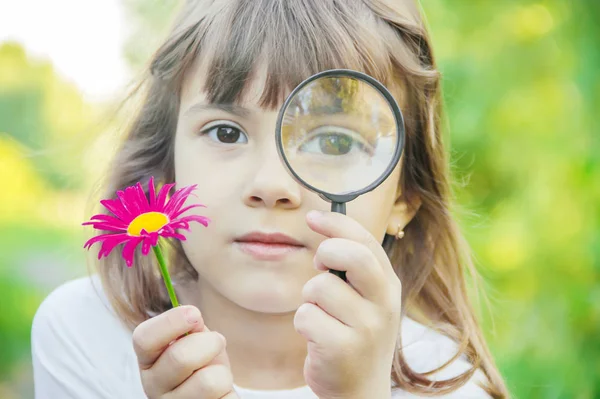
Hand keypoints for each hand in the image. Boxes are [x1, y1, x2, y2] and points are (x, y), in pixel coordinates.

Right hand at [132, 305, 238, 398]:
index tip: (194, 313)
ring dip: (222, 372)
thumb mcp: (195, 340)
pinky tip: (219, 394)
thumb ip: (191, 328)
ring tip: (217, 375)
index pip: (144, 339)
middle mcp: (153, 386)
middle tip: (217, 342)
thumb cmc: (204, 362)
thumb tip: (193, 320)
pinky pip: (224, 398)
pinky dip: (229, 391)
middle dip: (210, 343)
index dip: (170, 322)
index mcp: (148, 360)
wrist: (215, 393)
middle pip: (180, 358)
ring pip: (208, 381)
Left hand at [294, 211, 401, 398]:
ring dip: (309, 300)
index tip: (312, 217)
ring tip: (322, 318)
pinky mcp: (342, 348)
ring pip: (317, 288)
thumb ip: (355, 269)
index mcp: (388, 286)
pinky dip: (303, 324)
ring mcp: (366, 328)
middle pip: (351, 256)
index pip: (365, 241)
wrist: (359, 391)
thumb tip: (327, 233)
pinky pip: (305, 316)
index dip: (336, 224)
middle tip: (320, 266)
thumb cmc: (355, 336)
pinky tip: (317, 339)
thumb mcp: (367, 300)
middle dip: (327, 252)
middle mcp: (384, 304)